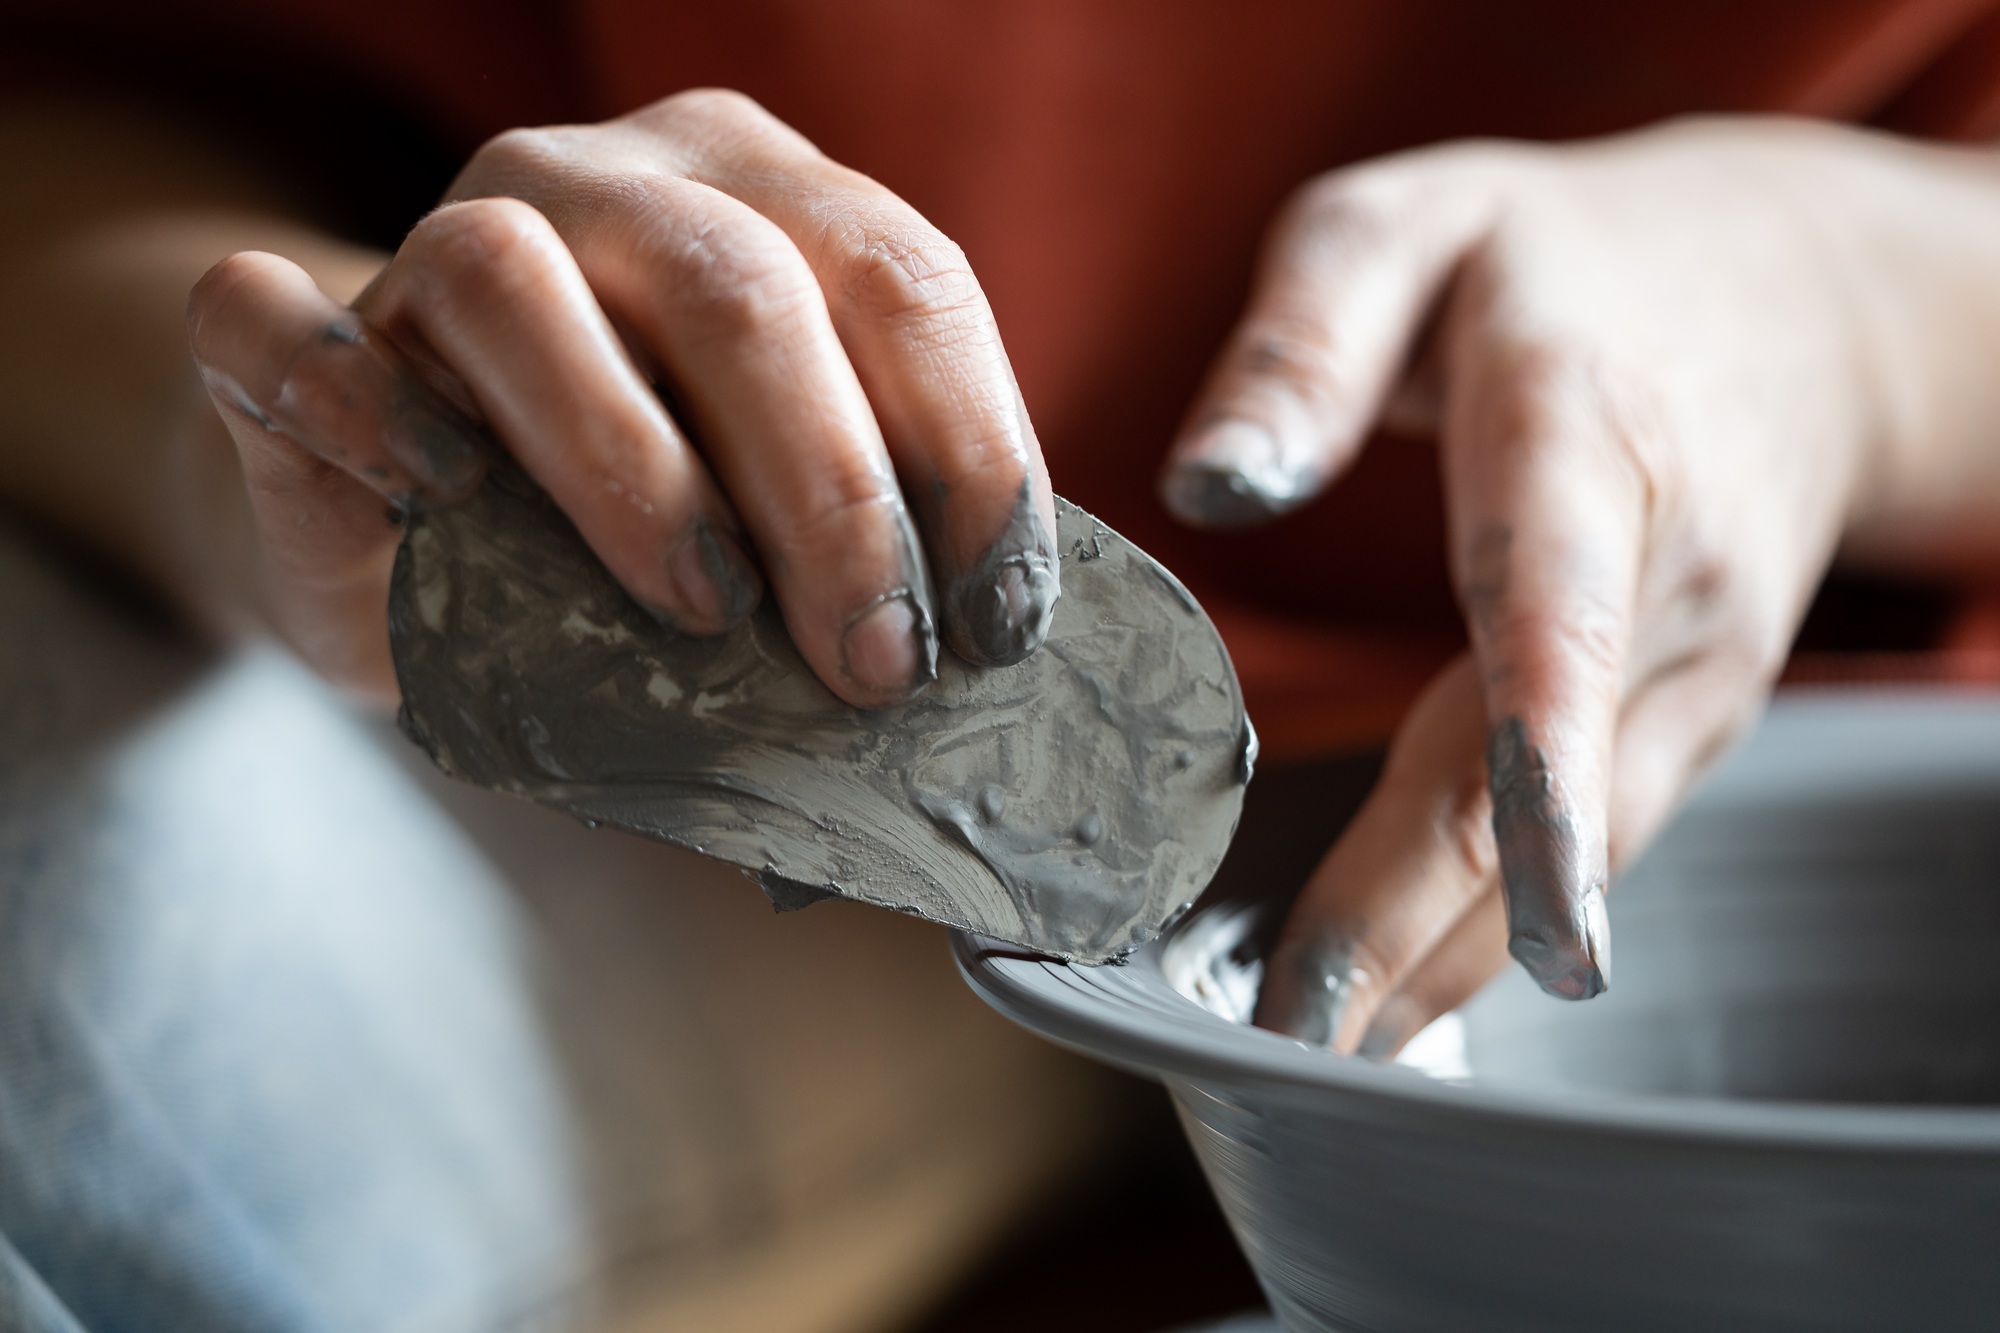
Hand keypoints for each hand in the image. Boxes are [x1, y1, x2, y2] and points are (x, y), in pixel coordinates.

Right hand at [187, 90, 1056, 707]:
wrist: (411, 530)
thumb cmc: (631, 535)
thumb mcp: (776, 514)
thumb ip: (860, 533)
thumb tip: (978, 653)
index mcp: (756, 196)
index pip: (902, 278)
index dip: (971, 451)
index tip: (995, 621)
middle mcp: (601, 183)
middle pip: (736, 285)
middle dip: (831, 492)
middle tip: (872, 661)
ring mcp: (431, 236)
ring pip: (515, 280)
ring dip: (631, 463)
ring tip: (707, 612)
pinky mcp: (289, 335)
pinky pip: (289, 332)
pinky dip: (369, 415)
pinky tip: (447, 507)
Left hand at [1161, 117, 1999, 1050]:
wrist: (1778, 297)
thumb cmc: (1548, 260)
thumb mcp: (1407, 226)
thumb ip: (1309, 341)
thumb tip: (1213, 483)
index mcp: (1583, 438)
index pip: (1555, 625)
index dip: (1528, 781)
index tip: (1501, 917)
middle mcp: (1664, 582)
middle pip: (1533, 789)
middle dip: (1417, 934)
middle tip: (1290, 1051)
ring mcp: (1692, 670)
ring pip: (1568, 852)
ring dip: (1446, 961)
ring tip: (1316, 1055)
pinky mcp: (1686, 719)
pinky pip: (1584, 844)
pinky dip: (1486, 923)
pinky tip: (1391, 982)